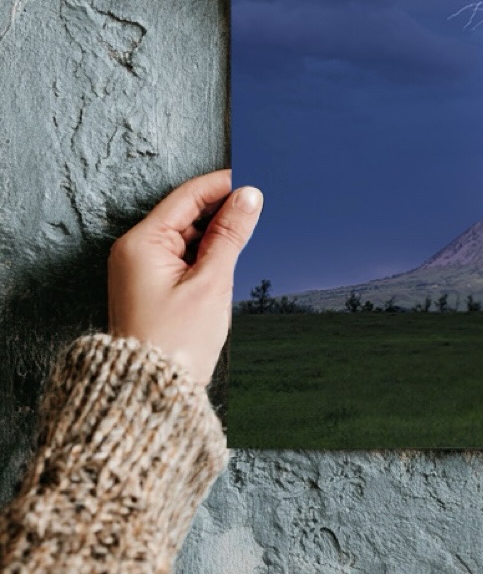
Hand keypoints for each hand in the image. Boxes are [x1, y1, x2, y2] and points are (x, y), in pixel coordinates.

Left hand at [108, 171, 263, 384]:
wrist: (149, 393)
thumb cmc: (175, 342)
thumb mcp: (211, 281)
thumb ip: (230, 234)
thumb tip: (248, 196)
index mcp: (141, 243)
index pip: (187, 196)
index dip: (223, 185)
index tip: (254, 180)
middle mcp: (134, 251)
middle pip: (185, 214)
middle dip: (221, 212)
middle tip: (258, 211)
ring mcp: (140, 270)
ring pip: (186, 236)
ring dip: (215, 236)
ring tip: (245, 241)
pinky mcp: (149, 286)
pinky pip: (180, 257)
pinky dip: (204, 256)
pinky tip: (226, 262)